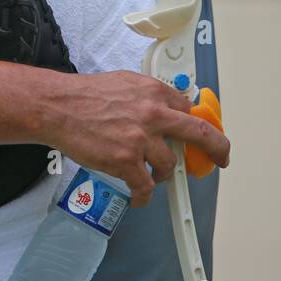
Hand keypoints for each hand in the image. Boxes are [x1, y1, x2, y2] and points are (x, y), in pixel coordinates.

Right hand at [46, 70, 229, 208]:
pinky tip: (140, 198)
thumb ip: (149, 95)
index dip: (194, 124)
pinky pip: (145, 186)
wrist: (59, 108)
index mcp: (154, 92)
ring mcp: (141, 139)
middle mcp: (153, 114)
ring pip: (169, 165)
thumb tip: (168, 106)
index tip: (199, 134)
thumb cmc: (86, 95)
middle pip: (199, 133)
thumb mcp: (125, 82)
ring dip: (163, 174)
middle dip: (217, 148)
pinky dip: (144, 196)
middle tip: (220, 158)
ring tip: (151, 174)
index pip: (188, 109)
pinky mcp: (126, 161)